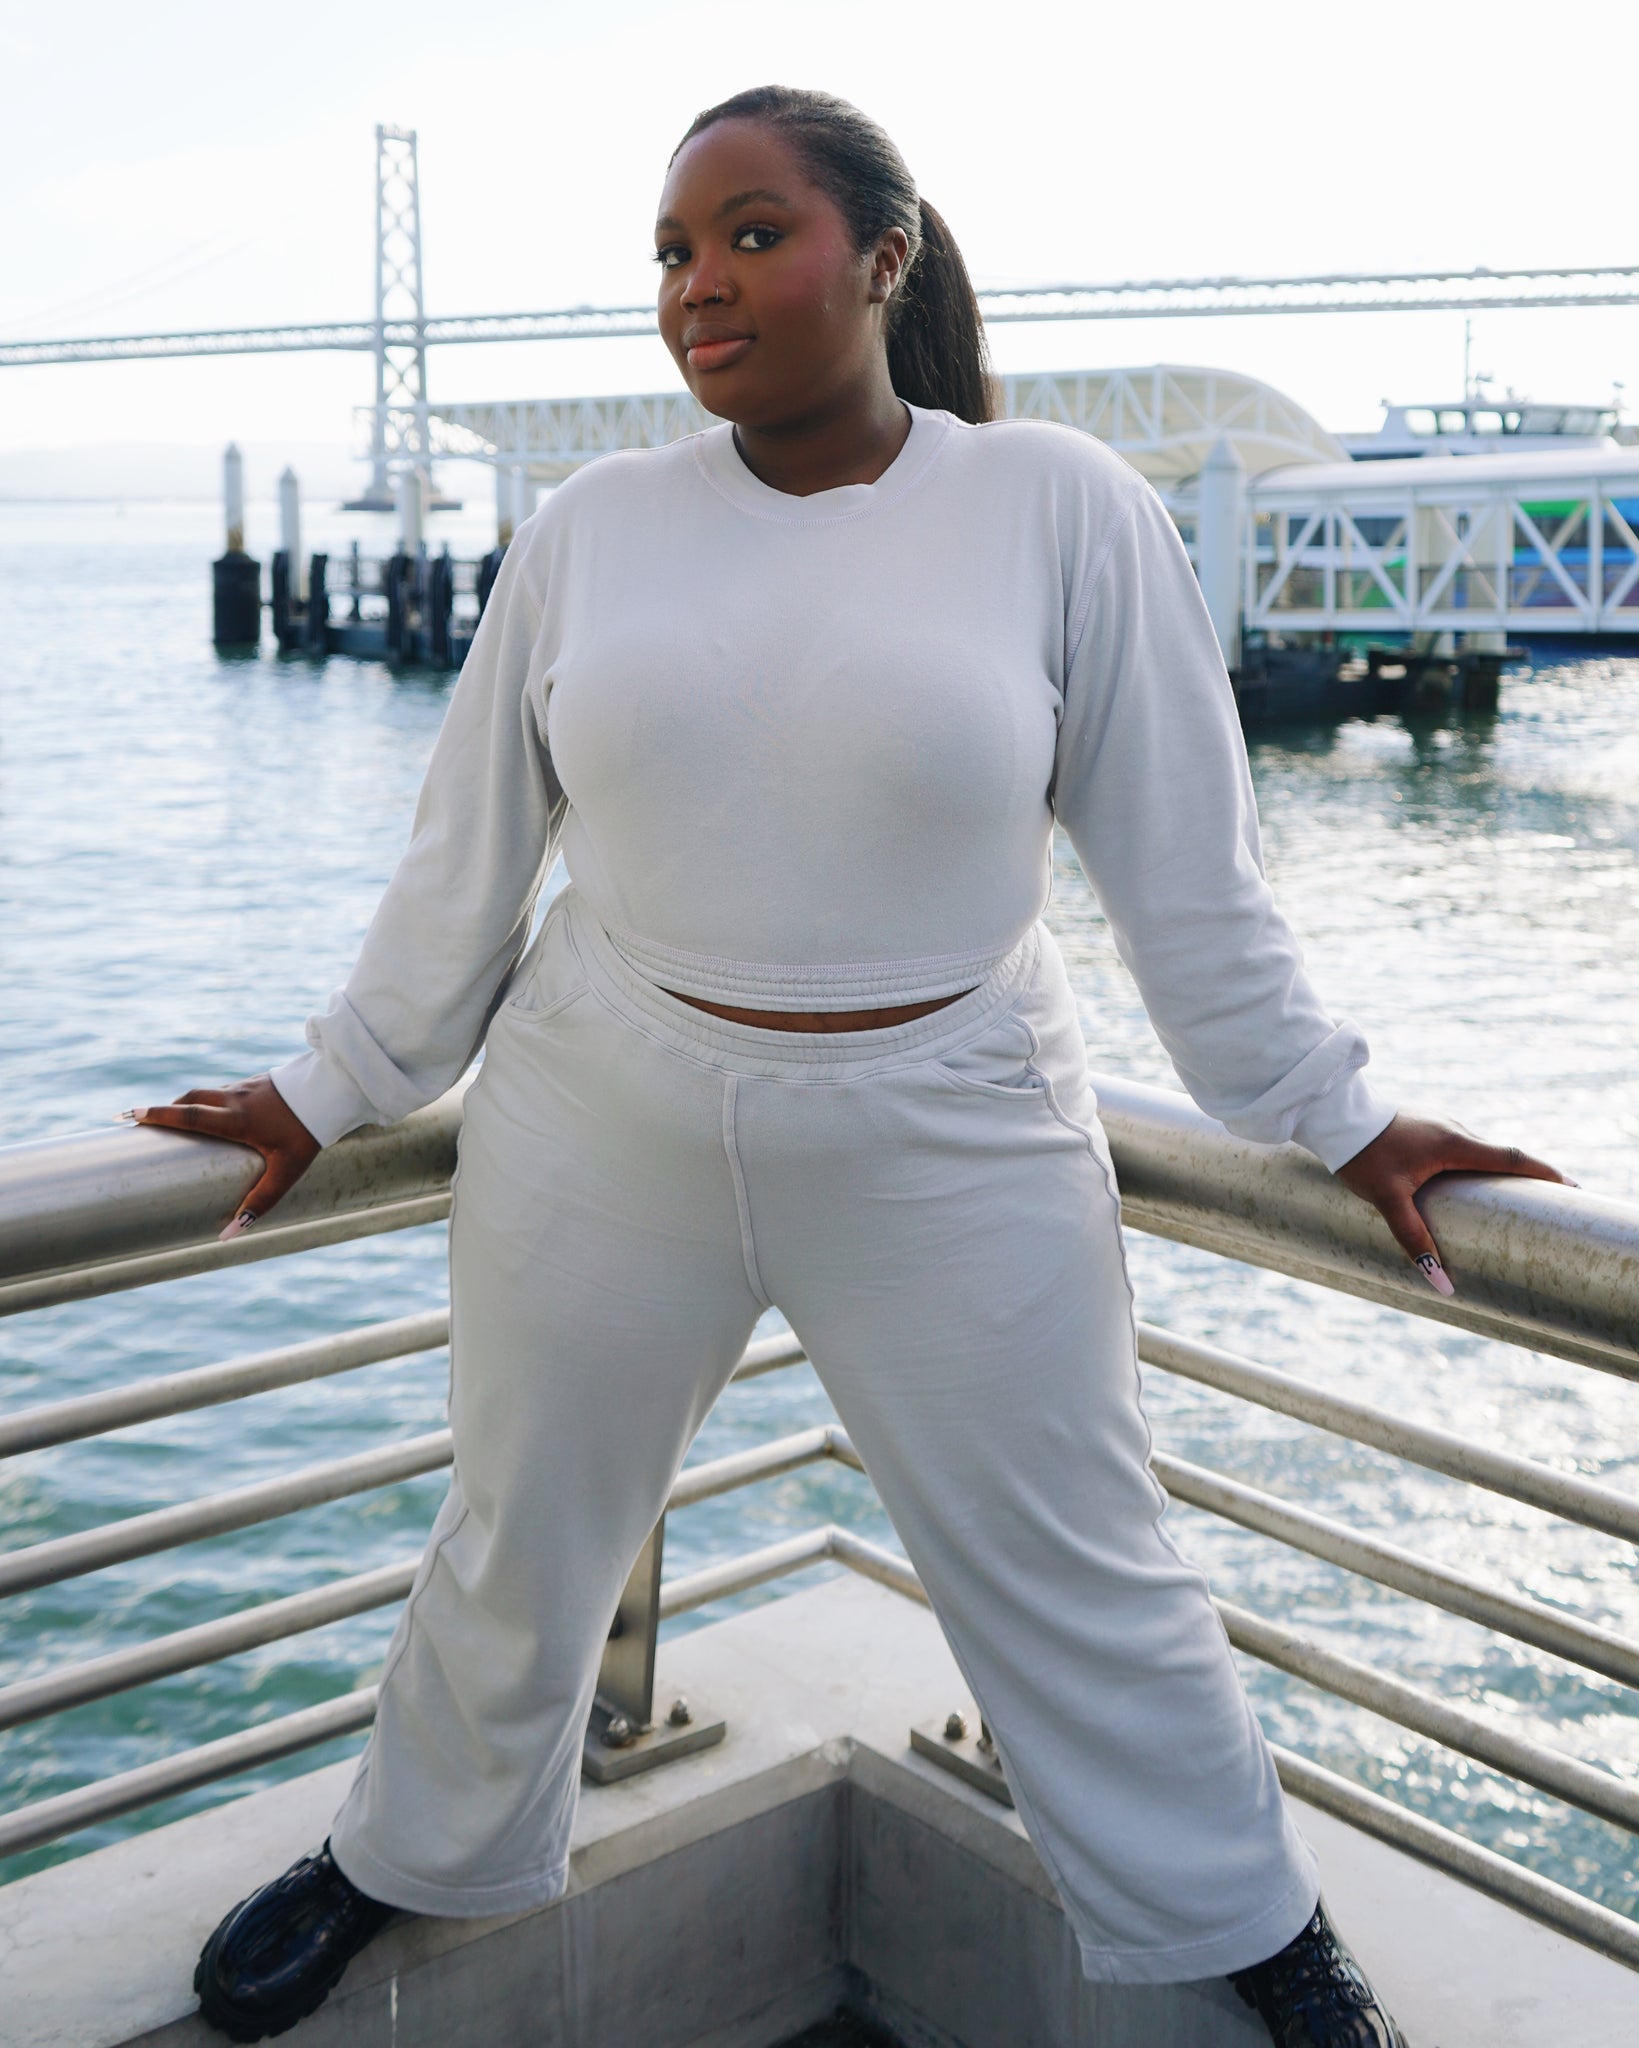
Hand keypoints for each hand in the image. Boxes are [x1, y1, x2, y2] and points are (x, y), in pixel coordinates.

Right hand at [126, 1075, 320, 1241]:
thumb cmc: (309, 1132)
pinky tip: (206, 1111)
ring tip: (166, 1119)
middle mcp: (234, 1099)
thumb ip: (259, 1203)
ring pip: (204, 1093)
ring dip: (182, 1104)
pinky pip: (221, 1090)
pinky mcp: (255, 1082)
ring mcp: (244, 1087)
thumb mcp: (287, 1172)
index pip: (189, 1116)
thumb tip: (227, 1234)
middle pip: (188, 1100)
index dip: (159, 1116)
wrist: (334, 1090)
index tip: (131, 1117)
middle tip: (134, 1120)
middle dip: (160, 1110)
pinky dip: (205, 1100)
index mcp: (237, 1119)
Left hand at [1334, 1111, 1572, 1296]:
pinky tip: (1472, 1185)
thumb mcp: (1387, 1199)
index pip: (1512, 1158)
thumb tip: (1440, 1281)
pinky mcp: (1427, 1128)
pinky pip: (1462, 1148)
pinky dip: (1477, 1166)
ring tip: (1517, 1200)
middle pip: (1502, 1155)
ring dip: (1501, 1173)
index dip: (1545, 1173)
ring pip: (1481, 1152)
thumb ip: (1413, 1239)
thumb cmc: (1361, 1154)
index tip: (1572, 1187)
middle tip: (1554, 1201)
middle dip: (1529, 1177)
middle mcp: (1454, 1130)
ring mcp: (1441, 1125)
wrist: (1334, 1115)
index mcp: (1454, 1143)